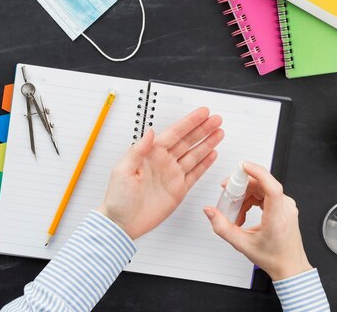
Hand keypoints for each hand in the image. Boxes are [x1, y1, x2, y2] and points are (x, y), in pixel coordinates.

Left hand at [99, 107, 223, 239]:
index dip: (189, 122)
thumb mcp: (122, 170)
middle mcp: (163, 162)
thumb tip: (150, 132)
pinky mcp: (178, 189)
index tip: (202, 113)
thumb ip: (138, 150)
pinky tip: (212, 154)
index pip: (174, 133)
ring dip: (207, 143)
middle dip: (203, 129)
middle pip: (188, 141)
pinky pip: (195, 173)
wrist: (122, 223)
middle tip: (216, 119)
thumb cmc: (118, 198)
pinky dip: (205, 164)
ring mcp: (172, 175)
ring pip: (194, 155)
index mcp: (151, 154)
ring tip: (219, 132)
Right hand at [204, 161, 311, 280]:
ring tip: (236, 213)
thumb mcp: (242, 245)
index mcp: (277, 218)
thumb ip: (222, 227)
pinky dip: (251, 200)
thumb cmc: (272, 258)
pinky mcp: (285, 206)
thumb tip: (210, 211)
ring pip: (262, 188)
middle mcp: (286, 209)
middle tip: (226, 194)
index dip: (257, 173)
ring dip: (245, 196)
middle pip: (262, 185)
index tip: (243, 166)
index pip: (271, 187)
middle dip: (241, 187)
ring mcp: (287, 206)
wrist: (289, 266)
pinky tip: (244, 212)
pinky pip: (266, 194)